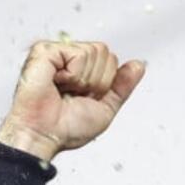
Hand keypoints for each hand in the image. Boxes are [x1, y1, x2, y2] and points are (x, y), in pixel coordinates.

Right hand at [0, 40, 145, 161]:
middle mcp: (70, 59)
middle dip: (97, 81)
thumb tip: (138, 65)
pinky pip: (79, 54)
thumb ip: (122, 86)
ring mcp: (57, 52)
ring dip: (84, 80)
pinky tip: (57, 83)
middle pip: (105, 53)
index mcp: (83, 70)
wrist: (45, 134)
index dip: (104, 84)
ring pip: (95, 51)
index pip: (111, 61)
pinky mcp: (45, 50)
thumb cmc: (66, 127)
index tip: (85, 98)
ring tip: (65, 90)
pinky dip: (73, 75)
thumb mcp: (106, 108)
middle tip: (74, 95)